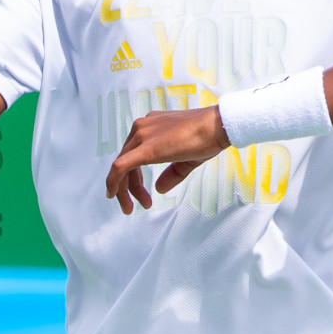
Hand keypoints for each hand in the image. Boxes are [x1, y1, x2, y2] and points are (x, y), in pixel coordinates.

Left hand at [104, 107, 229, 214]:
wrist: (218, 126)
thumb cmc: (208, 137)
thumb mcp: (186, 159)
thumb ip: (171, 173)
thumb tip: (158, 189)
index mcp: (150, 126)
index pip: (132, 154)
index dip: (134, 178)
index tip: (142, 194)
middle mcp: (141, 128)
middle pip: (125, 161)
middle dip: (130, 187)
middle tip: (142, 204)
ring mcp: (141, 135)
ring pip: (120, 166)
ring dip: (124, 190)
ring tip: (132, 207)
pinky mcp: (145, 148)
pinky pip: (119, 167)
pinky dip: (113, 182)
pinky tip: (113, 195)